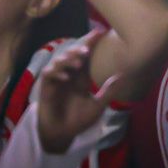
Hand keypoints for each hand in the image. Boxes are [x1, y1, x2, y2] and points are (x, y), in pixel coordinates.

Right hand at [35, 29, 123, 153]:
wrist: (62, 135)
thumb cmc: (78, 121)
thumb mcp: (97, 107)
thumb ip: (108, 92)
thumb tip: (121, 76)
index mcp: (80, 77)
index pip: (85, 56)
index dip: (91, 43)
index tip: (100, 31)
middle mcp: (68, 75)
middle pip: (72, 54)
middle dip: (79, 48)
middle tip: (88, 49)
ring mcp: (56, 81)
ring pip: (59, 61)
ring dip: (68, 59)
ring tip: (79, 61)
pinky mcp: (46, 89)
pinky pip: (48, 75)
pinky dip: (57, 74)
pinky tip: (67, 77)